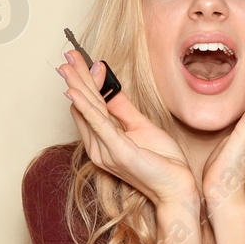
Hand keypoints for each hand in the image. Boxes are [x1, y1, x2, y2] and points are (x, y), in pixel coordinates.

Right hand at [58, 49, 196, 206]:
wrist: (176, 189)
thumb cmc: (163, 162)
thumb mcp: (141, 127)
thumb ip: (123, 109)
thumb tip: (110, 88)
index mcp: (104, 142)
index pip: (90, 106)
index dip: (88, 81)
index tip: (85, 60)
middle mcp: (99, 148)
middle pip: (85, 106)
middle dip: (77, 78)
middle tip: (68, 55)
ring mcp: (106, 151)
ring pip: (89, 111)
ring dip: (78, 86)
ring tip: (68, 66)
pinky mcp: (117, 152)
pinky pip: (99, 124)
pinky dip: (87, 107)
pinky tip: (76, 93)